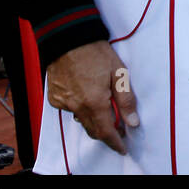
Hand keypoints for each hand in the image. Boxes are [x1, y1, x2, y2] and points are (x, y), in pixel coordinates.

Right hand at [45, 40, 138, 154]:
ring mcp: (63, 103)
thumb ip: (126, 100)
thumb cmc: (96, 53)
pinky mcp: (55, 98)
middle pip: (93, 130)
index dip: (115, 142)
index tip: (122, 148)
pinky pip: (70, 109)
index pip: (106, 132)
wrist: (69, 39)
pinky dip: (80, 107)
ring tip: (105, 108)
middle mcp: (76, 106)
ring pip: (81, 120)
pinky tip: (87, 94)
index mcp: (94, 102)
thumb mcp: (119, 73)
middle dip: (106, 133)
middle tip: (118, 130)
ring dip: (94, 120)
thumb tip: (132, 122)